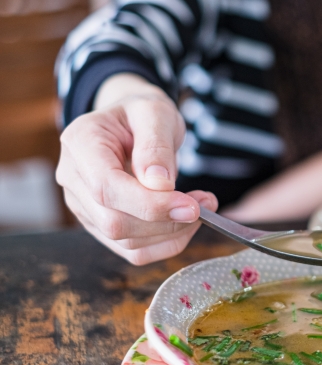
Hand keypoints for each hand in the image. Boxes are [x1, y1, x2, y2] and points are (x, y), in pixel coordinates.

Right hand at [56, 73, 217, 264]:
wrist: (133, 124)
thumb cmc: (143, 115)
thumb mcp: (156, 114)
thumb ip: (156, 146)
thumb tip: (159, 185)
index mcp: (80, 144)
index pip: (107, 189)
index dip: (150, 204)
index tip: (192, 206)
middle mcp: (73, 179)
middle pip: (114, 222)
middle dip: (167, 221)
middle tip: (206, 203)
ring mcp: (84, 207)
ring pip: (126, 241)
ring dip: (172, 233)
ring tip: (202, 206)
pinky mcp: (101, 226)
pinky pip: (134, 251)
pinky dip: (167, 244)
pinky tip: (187, 224)